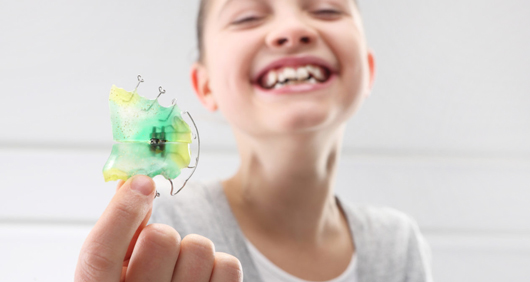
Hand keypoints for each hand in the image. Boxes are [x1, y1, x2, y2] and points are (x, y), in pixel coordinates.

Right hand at [75, 175, 242, 281]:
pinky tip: (204, 278)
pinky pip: (227, 265)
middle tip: (163, 252)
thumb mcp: (118, 268)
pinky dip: (219, 265)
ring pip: (198, 247)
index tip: (143, 182)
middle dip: (164, 235)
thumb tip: (133, 181)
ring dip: (193, 250)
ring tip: (183, 269)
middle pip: (159, 240)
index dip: (122, 211)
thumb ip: (122, 230)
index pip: (100, 253)